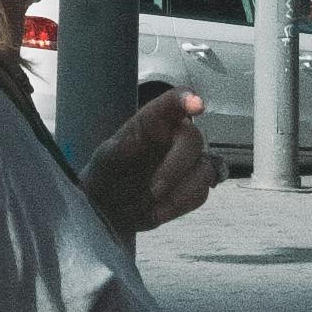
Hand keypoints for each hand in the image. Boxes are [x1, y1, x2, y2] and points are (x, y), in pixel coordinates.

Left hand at [79, 85, 214, 237]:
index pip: (174, 101)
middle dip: (176, 166)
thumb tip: (145, 127)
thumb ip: (126, 141)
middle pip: (193, 140)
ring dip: (181, 192)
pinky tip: (158, 211)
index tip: (197, 106)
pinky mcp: (194, 186)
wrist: (109, 208)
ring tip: (152, 204)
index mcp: (153, 121)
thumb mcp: (107, 156)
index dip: (187, 99)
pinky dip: (180, 205)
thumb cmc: (107, 173)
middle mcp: (174, 136)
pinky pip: (201, 193)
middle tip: (154, 189)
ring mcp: (188, 161)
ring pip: (205, 168)